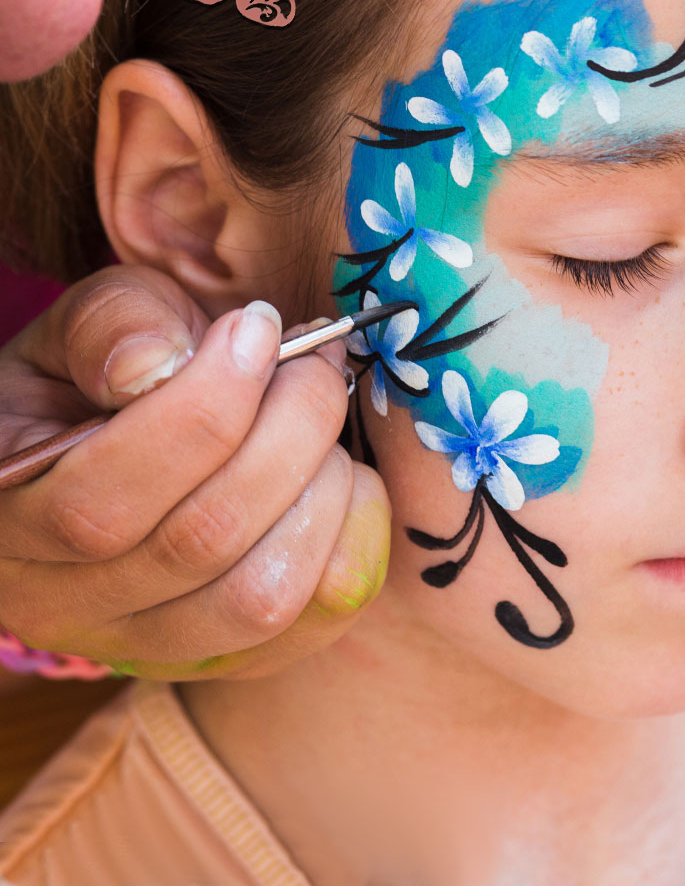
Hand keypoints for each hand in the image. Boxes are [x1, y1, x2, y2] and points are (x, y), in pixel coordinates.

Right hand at [0, 265, 390, 679]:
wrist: (137, 433)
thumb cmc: (108, 371)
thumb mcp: (91, 324)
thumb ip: (114, 325)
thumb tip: (158, 365)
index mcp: (4, 515)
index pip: (99, 505)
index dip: (203, 408)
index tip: (258, 328)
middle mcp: (61, 604)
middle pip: (198, 543)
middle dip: (287, 430)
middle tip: (314, 363)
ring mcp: (149, 644)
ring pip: (259, 596)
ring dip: (322, 488)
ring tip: (323, 419)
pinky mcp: (232, 655)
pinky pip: (320, 616)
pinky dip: (355, 533)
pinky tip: (342, 473)